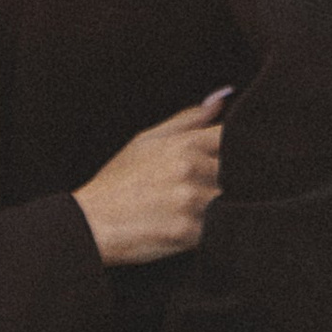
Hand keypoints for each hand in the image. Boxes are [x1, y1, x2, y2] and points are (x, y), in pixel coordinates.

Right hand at [71, 91, 227, 265]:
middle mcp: (190, 169)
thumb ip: (189, 119)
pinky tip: (200, 229)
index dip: (241, 148)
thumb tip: (222, 98)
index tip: (236, 158)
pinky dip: (216, 230)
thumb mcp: (147, 141)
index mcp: (185, 144)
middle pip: (241, 171)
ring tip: (205, 211)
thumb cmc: (117, 183)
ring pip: (233, 201)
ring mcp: (191, 201)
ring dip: (226, 206)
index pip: (234, 137)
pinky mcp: (189, 233)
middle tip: (219, 188)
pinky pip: (220, 230)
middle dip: (235, 180)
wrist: (90, 225)